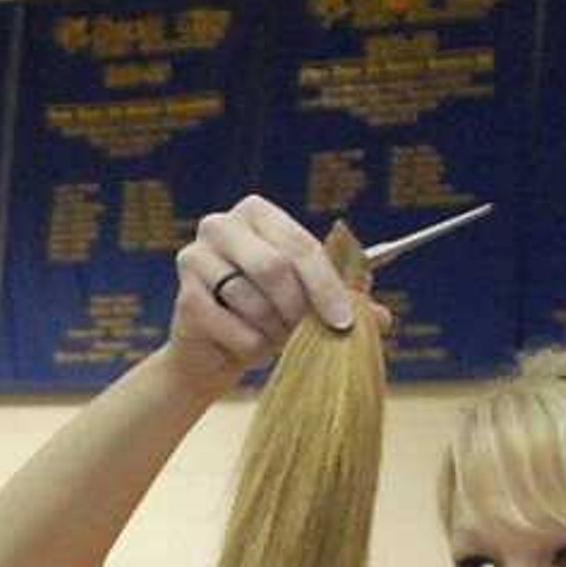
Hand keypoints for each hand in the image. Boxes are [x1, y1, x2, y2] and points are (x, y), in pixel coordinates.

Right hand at [173, 195, 360, 381]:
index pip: (299, 244)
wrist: (214, 353)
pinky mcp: (184, 297)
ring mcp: (195, 257)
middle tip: (309, 334)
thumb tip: (382, 318)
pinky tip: (249, 346)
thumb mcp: (310, 303)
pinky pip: (235, 329)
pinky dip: (252, 347)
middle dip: (298, 308)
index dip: (326, 285)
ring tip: (275, 337)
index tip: (344, 320)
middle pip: (273, 268)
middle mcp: (221, 225)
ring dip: (274, 331)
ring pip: (253, 302)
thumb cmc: (268, 316)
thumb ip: (346, 302)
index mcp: (257, 213)